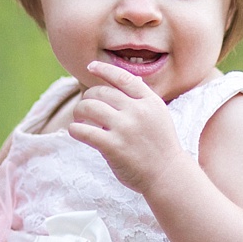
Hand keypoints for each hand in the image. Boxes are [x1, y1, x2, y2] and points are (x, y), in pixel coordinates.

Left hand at [68, 61, 185, 195]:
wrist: (167, 175)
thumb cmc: (160, 146)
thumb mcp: (158, 115)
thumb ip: (142, 99)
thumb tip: (124, 81)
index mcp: (149, 101)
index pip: (122, 77)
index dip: (104, 69)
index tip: (90, 67)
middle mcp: (137, 111)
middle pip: (101, 92)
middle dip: (88, 98)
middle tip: (84, 108)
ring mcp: (124, 128)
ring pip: (89, 107)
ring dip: (79, 112)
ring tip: (79, 120)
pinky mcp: (113, 146)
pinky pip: (83, 131)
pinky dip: (75, 129)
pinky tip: (75, 132)